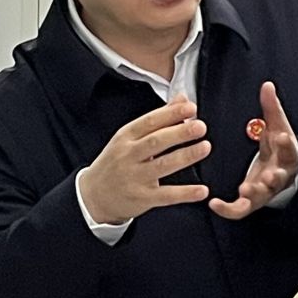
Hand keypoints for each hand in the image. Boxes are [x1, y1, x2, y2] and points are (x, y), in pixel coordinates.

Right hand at [78, 96, 211, 226]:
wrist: (92, 196)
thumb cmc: (116, 162)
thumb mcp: (130, 137)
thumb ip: (158, 118)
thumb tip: (182, 99)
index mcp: (126, 137)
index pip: (149, 122)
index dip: (171, 114)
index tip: (191, 108)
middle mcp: (128, 156)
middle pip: (156, 142)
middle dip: (179, 133)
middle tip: (200, 126)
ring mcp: (134, 178)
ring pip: (163, 166)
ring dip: (186, 156)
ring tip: (205, 147)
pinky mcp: (142, 198)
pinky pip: (166, 195)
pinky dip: (185, 193)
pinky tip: (202, 190)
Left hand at [210, 82, 297, 220]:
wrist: (282, 169)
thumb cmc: (279, 146)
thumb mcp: (277, 125)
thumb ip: (271, 107)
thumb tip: (267, 84)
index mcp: (286, 156)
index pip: (290, 151)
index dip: (286, 145)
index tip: (280, 136)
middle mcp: (278, 176)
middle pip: (278, 179)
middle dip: (274, 177)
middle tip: (268, 175)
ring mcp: (264, 191)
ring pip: (260, 197)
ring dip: (253, 195)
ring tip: (244, 190)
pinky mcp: (251, 201)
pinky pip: (240, 210)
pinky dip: (228, 210)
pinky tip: (214, 203)